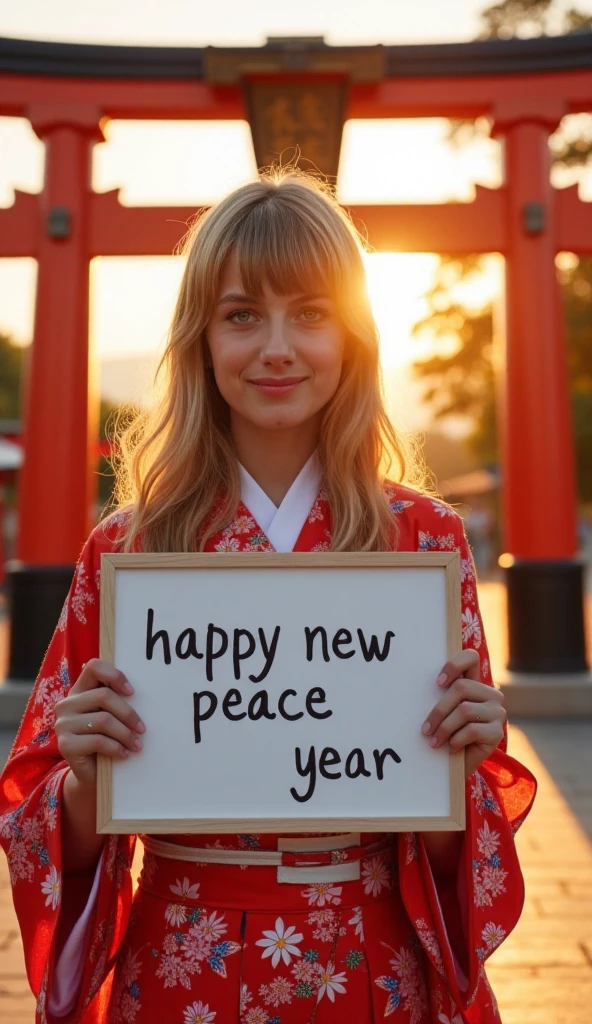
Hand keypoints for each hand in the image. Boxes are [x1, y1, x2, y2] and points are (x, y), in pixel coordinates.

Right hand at [55, 658, 145, 787]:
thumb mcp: (110, 717)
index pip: (94, 667)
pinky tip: (125, 754)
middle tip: (142, 729)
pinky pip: (98, 741)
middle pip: (104, 696)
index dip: (115, 675)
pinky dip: (116, 748)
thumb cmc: (106, 740)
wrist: (91, 774)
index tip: (132, 692)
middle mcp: (67, 704)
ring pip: (103, 720)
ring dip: (126, 734)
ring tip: (137, 745)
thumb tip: (142, 693)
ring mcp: (63, 724)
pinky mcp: (65, 745)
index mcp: (79, 691)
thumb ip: (116, 702)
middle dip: (128, 713)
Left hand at [421, 650, 505, 778]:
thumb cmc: (448, 735)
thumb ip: (441, 696)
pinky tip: (451, 748)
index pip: (471, 658)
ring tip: (433, 741)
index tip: (437, 683)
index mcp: (476, 683)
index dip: (454, 665)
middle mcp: (491, 694)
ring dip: (444, 728)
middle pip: (461, 688)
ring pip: (464, 710)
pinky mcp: (498, 732)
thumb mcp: (445, 712)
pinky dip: (456, 740)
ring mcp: (497, 712)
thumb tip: (413, 685)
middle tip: (425, 729)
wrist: (461, 767)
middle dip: (439, 710)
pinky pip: (472, 730)